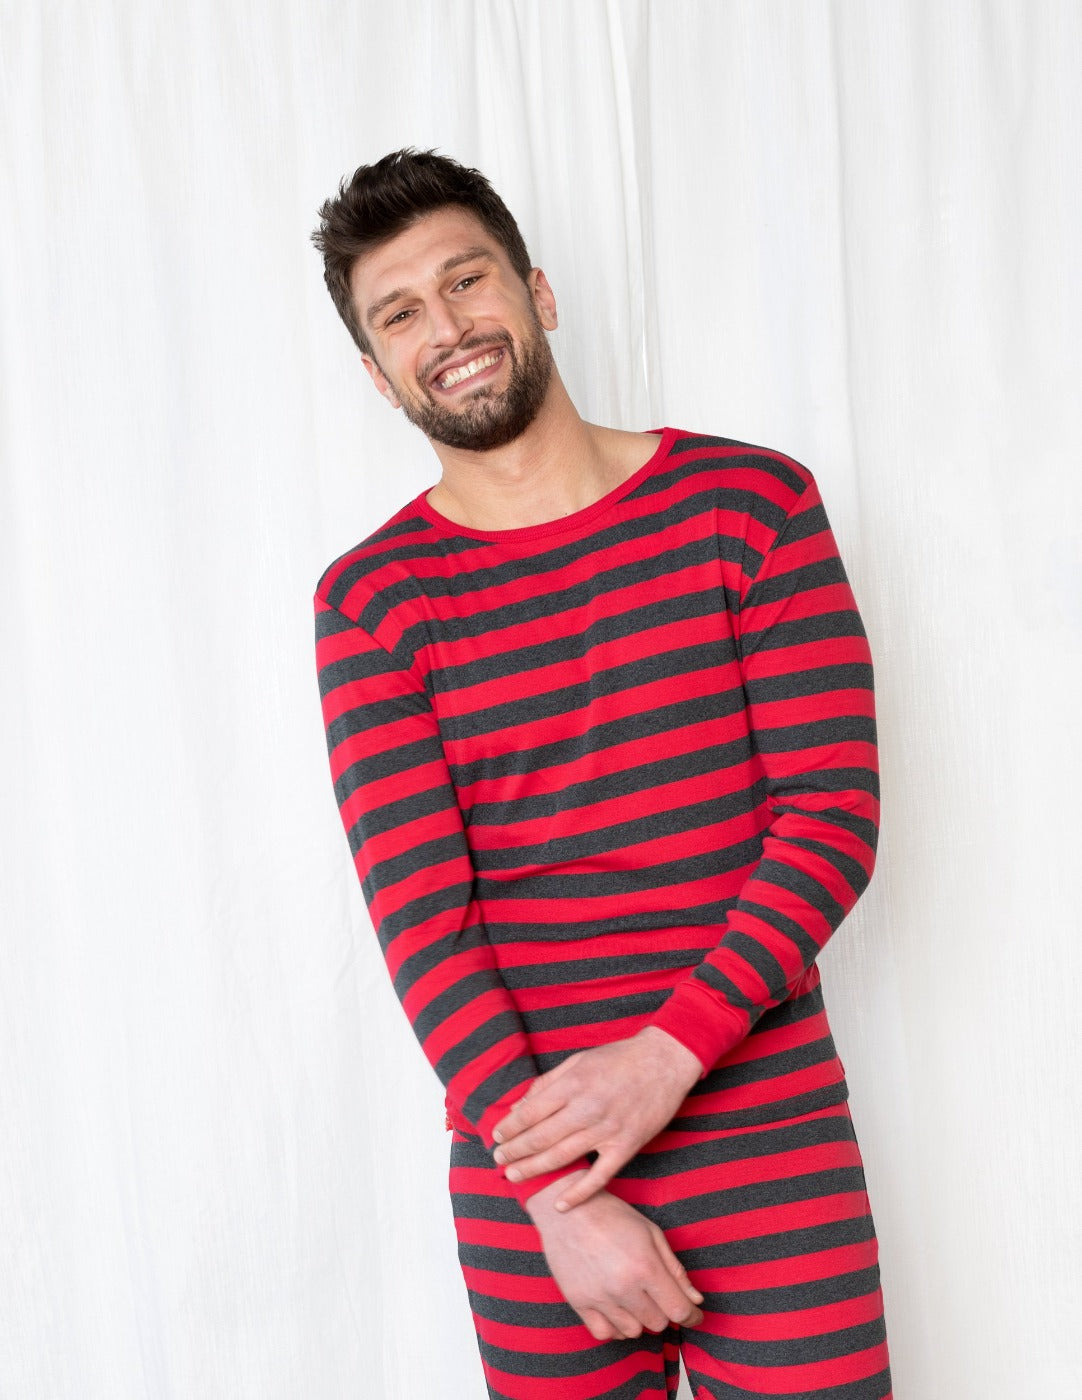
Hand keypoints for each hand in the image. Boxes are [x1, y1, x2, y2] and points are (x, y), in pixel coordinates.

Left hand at [493, 1027, 702, 1208]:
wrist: (664, 1061)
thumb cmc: (618, 1058)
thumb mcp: (578, 1061)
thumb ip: (547, 1083)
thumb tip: (519, 1105)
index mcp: (572, 1084)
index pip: (530, 1112)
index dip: (509, 1128)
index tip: (496, 1137)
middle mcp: (586, 1108)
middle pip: (541, 1137)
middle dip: (514, 1151)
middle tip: (497, 1160)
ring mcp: (607, 1129)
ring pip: (562, 1157)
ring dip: (534, 1169)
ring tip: (514, 1176)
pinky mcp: (627, 1146)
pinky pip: (599, 1176)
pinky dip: (579, 1193)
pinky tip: (561, 1204)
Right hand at [525, 1172, 703, 1340]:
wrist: (567, 1209)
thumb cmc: (612, 1215)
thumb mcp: (651, 1232)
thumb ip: (674, 1269)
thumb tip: (695, 1300)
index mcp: (645, 1266)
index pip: (679, 1309)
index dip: (692, 1315)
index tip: (694, 1315)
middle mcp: (623, 1287)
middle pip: (657, 1323)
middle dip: (663, 1310)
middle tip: (656, 1294)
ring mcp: (599, 1297)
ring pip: (632, 1332)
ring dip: (639, 1319)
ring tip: (634, 1297)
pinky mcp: (578, 1302)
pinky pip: (604, 1333)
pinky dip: (614, 1327)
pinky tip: (616, 1309)